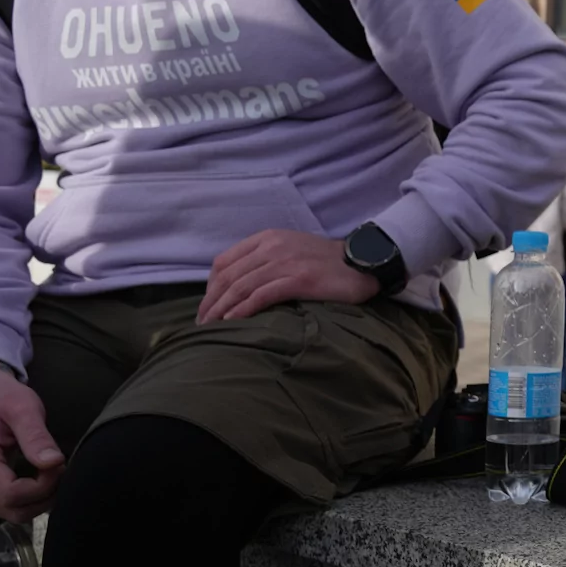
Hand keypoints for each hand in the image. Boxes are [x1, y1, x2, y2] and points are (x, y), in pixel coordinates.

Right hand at [0, 361, 62, 521]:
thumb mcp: (23, 407)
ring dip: (37, 500)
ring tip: (51, 472)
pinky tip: (39, 479)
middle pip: (12, 510)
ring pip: (10, 513)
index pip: (12, 495)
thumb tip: (55, 463)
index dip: (43, 486)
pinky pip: (4, 506)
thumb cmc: (1, 396)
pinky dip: (27, 499)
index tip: (60, 464)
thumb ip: (37, 436)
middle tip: (59, 470)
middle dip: (44, 496)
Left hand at [198, 229, 378, 323]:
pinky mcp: (299, 280)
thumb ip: (266, 260)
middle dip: (210, 302)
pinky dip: (243, 310)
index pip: (224, 262)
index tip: (206, 306)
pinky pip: (261, 296)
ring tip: (212, 328)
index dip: (209, 287)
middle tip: (202, 324)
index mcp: (268, 238)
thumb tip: (239, 286)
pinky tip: (233, 322)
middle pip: (229, 276)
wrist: (363, 262)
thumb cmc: (327, 262)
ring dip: (222, 310)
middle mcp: (273, 247)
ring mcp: (286, 262)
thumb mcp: (291, 251)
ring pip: (241, 287)